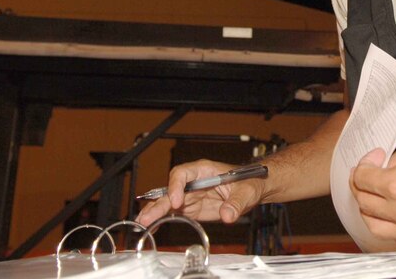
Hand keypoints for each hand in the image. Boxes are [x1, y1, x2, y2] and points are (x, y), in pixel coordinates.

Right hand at [136, 159, 264, 226]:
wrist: (253, 189)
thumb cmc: (249, 182)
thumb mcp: (246, 191)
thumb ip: (236, 202)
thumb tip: (228, 215)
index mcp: (204, 170)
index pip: (183, 173)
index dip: (176, 186)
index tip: (177, 202)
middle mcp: (193, 181)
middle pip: (171, 190)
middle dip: (158, 203)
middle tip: (147, 217)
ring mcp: (191, 195)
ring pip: (168, 202)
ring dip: (155, 212)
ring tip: (142, 223)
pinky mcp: (192, 208)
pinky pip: (173, 213)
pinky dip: (162, 219)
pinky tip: (151, 226)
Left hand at [350, 136, 395, 251]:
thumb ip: (393, 160)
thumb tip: (381, 166)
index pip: (362, 180)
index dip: (363, 166)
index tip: (371, 162)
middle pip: (365, 204)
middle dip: (361, 188)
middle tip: (368, 178)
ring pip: (376, 228)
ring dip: (371, 212)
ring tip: (376, 199)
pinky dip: (391, 228)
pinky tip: (395, 216)